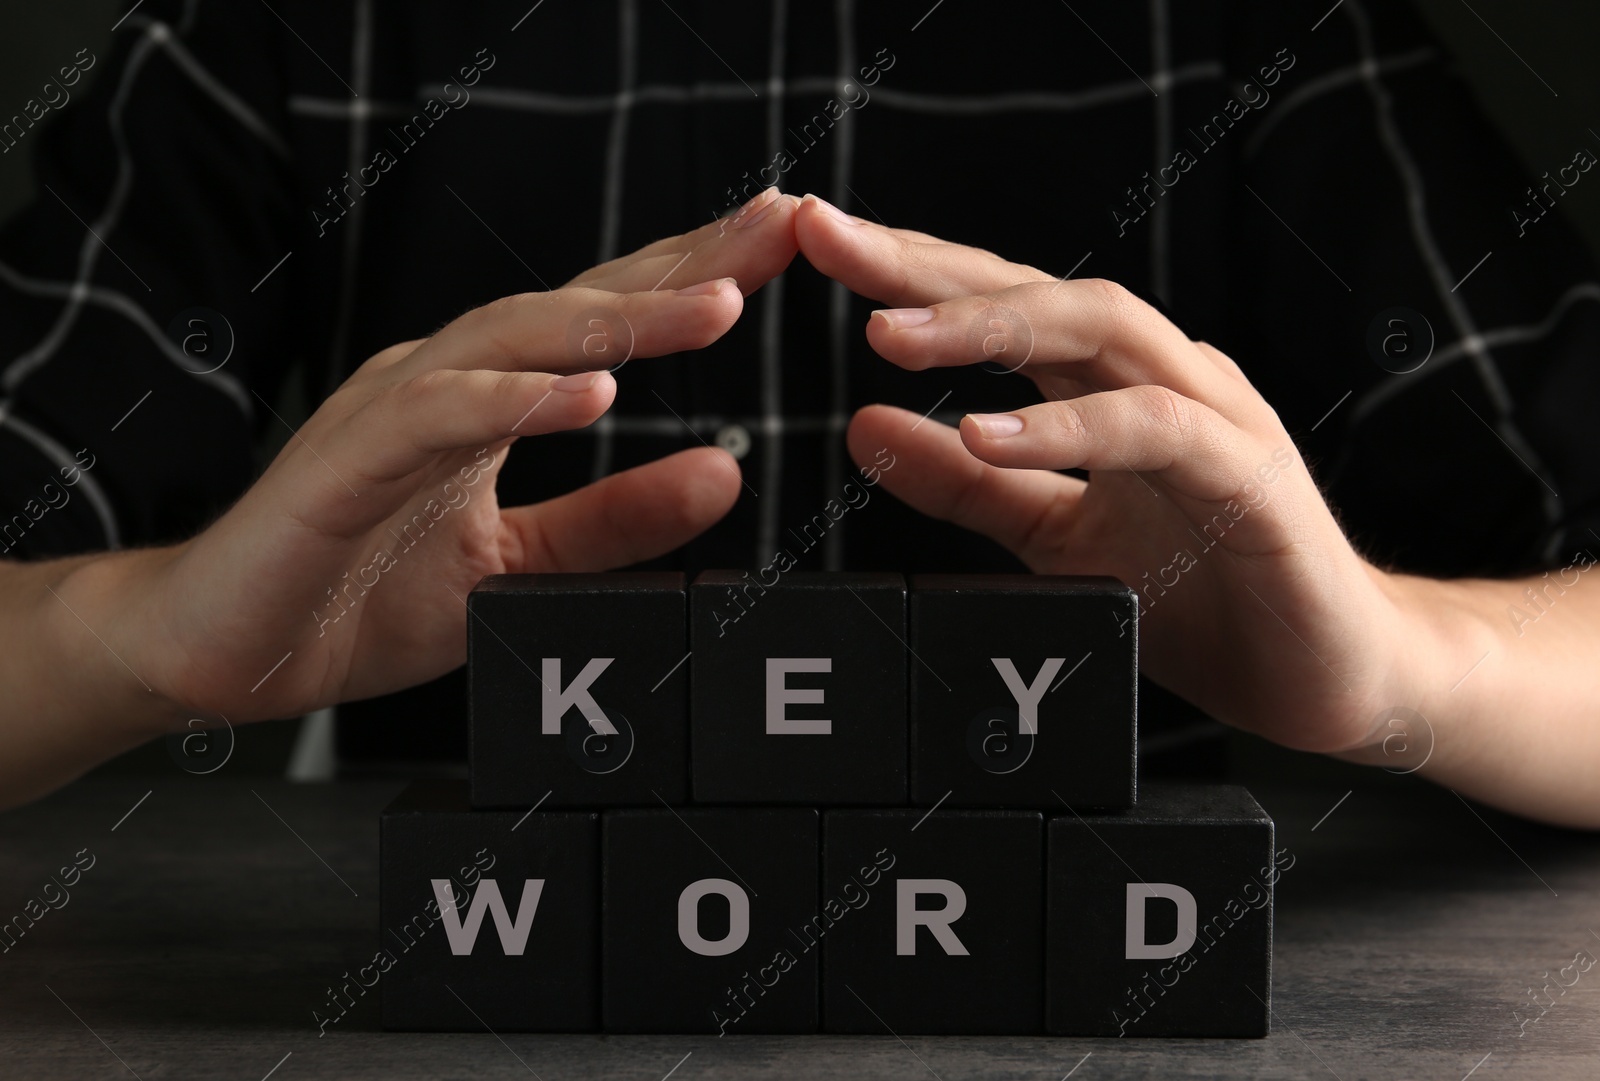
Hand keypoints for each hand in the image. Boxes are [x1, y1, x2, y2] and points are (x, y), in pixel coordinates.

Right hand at [55, 191, 802, 734]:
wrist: (222, 650)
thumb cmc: (358, 597)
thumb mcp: (520, 568)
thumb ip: (616, 520)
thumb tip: (727, 470)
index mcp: (488, 397)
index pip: (608, 324)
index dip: (697, 279)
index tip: (786, 244)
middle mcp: (446, 380)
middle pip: (580, 303)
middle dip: (685, 262)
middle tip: (783, 222)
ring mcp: (393, 409)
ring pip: (516, 339)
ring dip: (617, 319)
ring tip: (715, 303)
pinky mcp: (347, 460)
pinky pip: (439, 416)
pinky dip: (512, 401)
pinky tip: (587, 393)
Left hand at [794, 193, 1442, 758]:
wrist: (1327, 674)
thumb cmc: (1200, 595)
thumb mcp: (1053, 539)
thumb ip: (968, 485)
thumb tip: (864, 424)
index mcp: (1107, 388)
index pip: (998, 307)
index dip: (906, 274)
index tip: (813, 246)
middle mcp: (1160, 379)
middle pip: (1037, 290)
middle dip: (927, 266)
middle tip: (827, 240)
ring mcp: (1212, 416)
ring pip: (1100, 332)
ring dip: (989, 327)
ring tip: (889, 334)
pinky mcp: (1249, 476)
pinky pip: (1154, 430)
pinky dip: (1068, 426)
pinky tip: (988, 430)